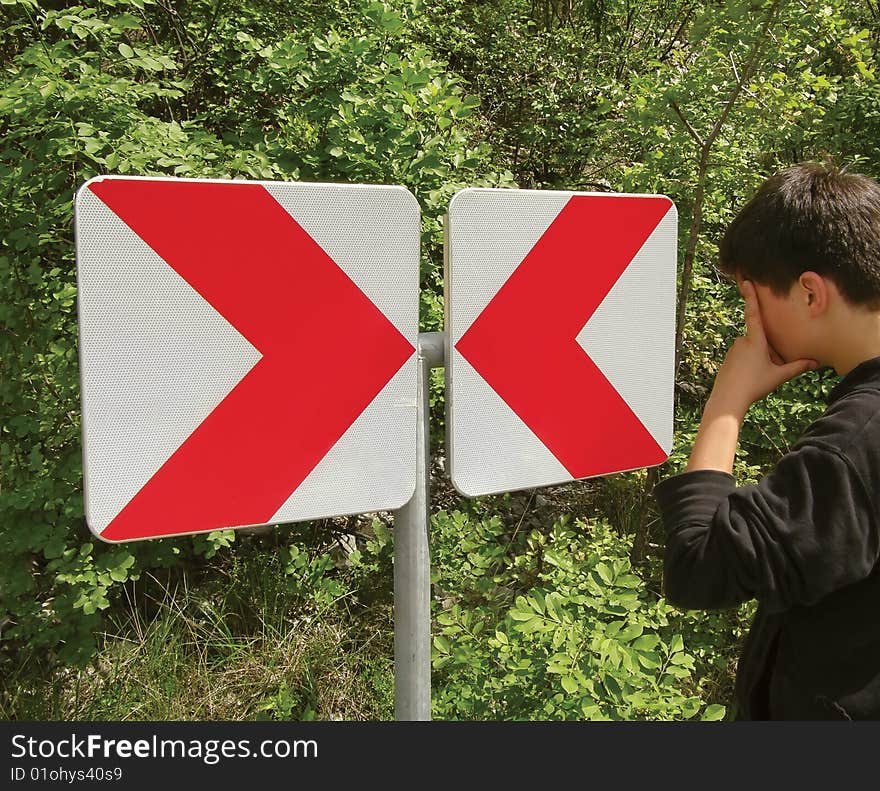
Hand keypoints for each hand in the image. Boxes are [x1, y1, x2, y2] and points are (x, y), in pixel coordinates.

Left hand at [708, 279, 817, 417]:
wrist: (728, 399)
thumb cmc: (753, 385)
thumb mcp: (778, 376)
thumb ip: (797, 367)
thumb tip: (815, 363)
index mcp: (755, 341)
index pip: (754, 314)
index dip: (751, 298)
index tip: (746, 283)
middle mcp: (741, 341)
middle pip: (761, 342)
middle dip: (769, 353)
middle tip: (770, 370)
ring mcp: (732, 350)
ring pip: (752, 351)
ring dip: (759, 359)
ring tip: (759, 376)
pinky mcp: (727, 359)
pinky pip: (743, 358)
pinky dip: (749, 365)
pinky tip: (749, 379)